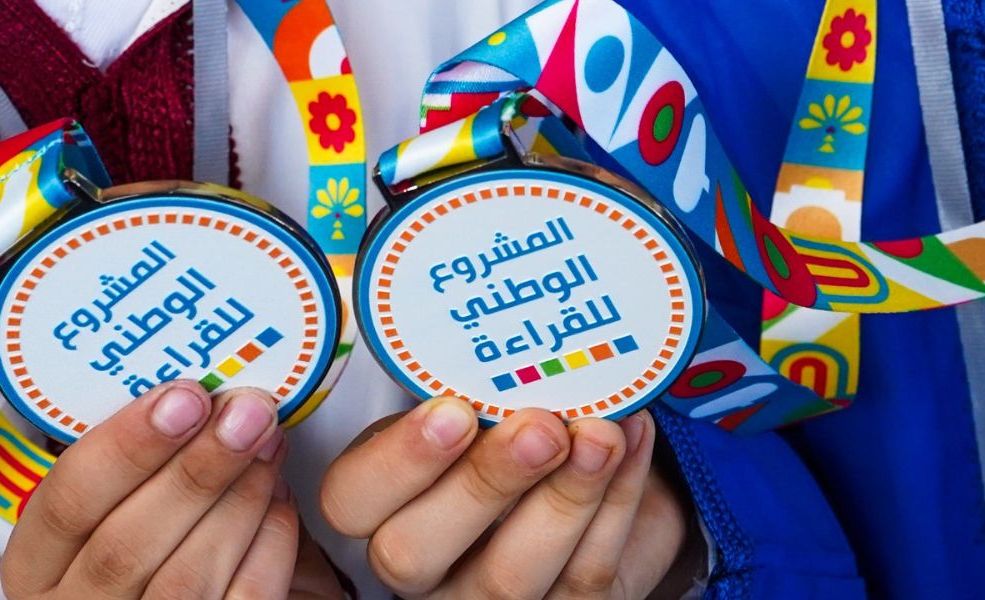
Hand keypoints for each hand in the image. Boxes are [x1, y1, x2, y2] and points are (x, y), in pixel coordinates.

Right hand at [0, 382, 299, 598]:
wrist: (182, 590)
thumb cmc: (148, 540)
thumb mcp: (112, 502)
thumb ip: (137, 460)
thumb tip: (198, 390)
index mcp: (36, 564)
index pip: (64, 503)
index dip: (126, 445)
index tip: (184, 395)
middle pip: (126, 544)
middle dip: (196, 468)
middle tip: (246, 413)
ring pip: (185, 577)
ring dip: (238, 498)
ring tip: (269, 443)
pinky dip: (268, 545)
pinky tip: (279, 499)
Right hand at [320, 397, 699, 598]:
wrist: (583, 474)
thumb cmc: (509, 428)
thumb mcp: (477, 402)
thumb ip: (479, 387)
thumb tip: (518, 344)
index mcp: (381, 503)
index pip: (351, 499)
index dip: (396, 461)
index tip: (452, 410)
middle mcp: (421, 566)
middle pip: (415, 552)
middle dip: (483, 484)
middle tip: (540, 427)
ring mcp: (483, 599)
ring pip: (510, 578)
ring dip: (565, 499)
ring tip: (602, 435)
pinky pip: (586, 576)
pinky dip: (618, 504)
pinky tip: (633, 445)